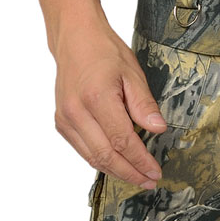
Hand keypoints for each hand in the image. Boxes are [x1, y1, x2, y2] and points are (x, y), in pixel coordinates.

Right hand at [54, 19, 167, 189]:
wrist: (74, 39)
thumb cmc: (104, 52)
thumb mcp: (132, 73)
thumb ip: (144, 105)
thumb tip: (158, 130)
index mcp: (96, 97)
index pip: (122, 140)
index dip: (140, 160)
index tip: (155, 171)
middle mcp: (76, 111)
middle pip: (105, 155)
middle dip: (130, 172)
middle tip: (149, 180)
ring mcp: (65, 119)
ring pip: (92, 157)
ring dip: (115, 171)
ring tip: (137, 176)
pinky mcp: (61, 122)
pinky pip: (82, 150)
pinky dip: (101, 160)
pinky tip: (117, 163)